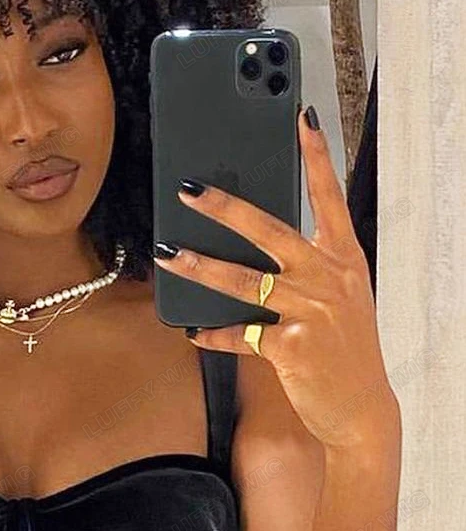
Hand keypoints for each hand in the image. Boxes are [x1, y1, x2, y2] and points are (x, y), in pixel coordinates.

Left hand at [152, 105, 395, 447]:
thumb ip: (306, 266)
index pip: (329, 198)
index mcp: (343, 260)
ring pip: (245, 282)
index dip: (316, 158)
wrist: (362, 409)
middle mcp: (329, 279)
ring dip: (201, 268)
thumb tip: (257, 235)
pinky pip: (241, 335)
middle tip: (189, 190)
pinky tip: (193, 330)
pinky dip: (214, 334)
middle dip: (226, 208)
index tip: (301, 121)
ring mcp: (312, 312)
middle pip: (270, 232)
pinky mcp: (292, 348)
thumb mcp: (338, 297)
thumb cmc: (344, 346)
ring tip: (169, 255)